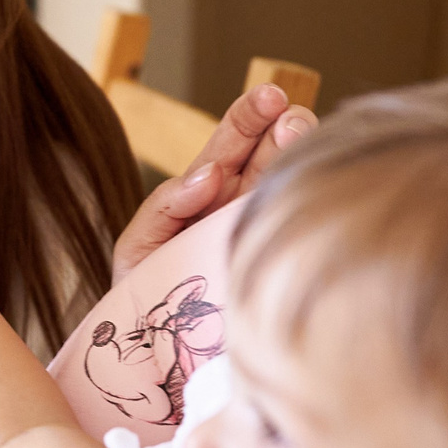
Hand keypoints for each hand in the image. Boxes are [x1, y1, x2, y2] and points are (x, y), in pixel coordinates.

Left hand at [113, 84, 314, 281]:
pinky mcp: (274, 261)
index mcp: (208, 189)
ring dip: (298, 159)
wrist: (151, 350)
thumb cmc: (143, 291)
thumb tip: (209, 174)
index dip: (252, 115)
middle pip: (273, 152)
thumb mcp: (139, 243)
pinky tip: (308, 188)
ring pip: (290, 184)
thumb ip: (164, 205)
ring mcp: (261, 228)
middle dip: (285, 127)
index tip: (270, 96)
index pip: (235, 139)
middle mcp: (242, 202)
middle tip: (290, 119)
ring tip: (301, 139)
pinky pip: (292, 227)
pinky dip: (301, 204)